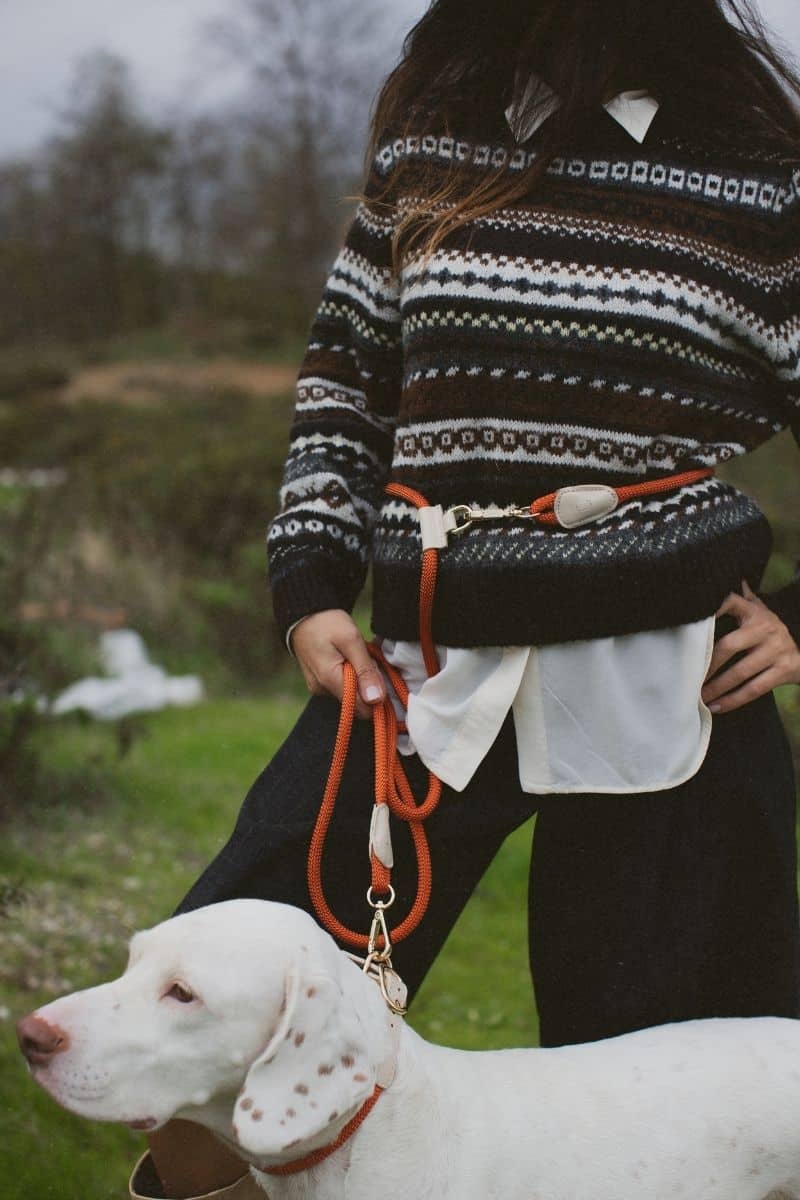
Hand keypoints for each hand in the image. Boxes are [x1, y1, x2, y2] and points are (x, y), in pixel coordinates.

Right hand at [290, 609, 386, 719]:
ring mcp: (318, 687)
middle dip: (369, 684)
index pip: (361, 708)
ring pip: (350, 693)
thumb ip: (365, 670)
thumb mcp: (351, 640)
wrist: (302, 613)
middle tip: (369, 660)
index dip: (377, 697)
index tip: (383, 677)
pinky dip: (351, 675)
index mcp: (329, 680)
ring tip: (358, 656)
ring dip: (360, 678)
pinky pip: (341, 686)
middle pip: (357, 701)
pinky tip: (350, 659)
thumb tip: (376, 699)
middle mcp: (322, 690)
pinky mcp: (319, 682)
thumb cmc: (326, 623)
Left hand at [700, 578, 799, 713]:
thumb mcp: (759, 610)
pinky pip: (754, 689)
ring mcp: (777, 650)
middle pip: (730, 646)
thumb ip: (740, 597)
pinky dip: (733, 700)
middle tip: (688, 677)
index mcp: (754, 612)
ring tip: (698, 696)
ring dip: (717, 687)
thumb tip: (726, 576)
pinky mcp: (785, 670)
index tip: (690, 616)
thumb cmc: (769, 631)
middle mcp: (766, 628)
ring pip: (740, 672)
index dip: (713, 607)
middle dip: (707, 665)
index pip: (731, 602)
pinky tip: (717, 707)